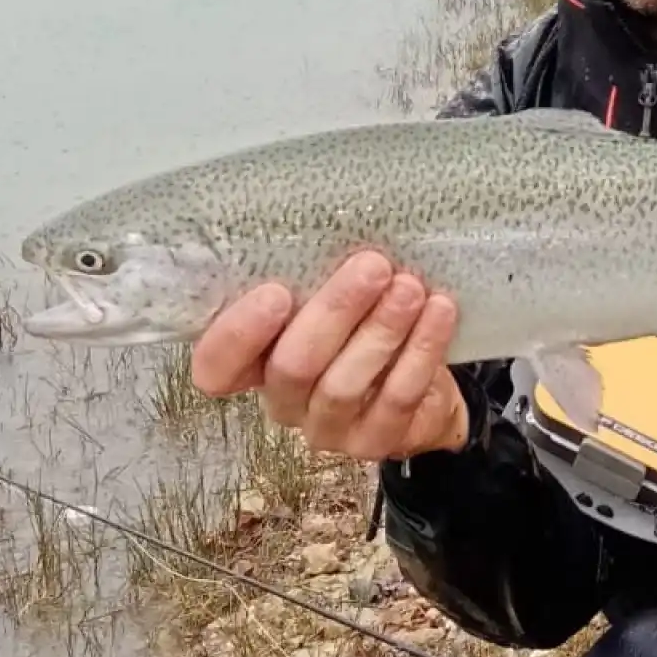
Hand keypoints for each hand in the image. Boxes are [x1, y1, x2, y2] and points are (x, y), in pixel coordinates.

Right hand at [190, 250, 470, 461]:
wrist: (424, 384)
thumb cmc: (363, 326)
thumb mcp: (332, 298)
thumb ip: (316, 276)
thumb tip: (332, 215)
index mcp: (257, 363)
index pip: (217, 368)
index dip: (236, 336)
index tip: (274, 292)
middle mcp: (284, 402)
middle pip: (292, 367)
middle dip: (334, 312)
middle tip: (372, 266)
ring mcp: (329, 428)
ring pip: (344, 385)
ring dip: (381, 331)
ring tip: (410, 288)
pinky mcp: (377, 442)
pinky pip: (396, 399)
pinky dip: (420, 352)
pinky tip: (438, 312)